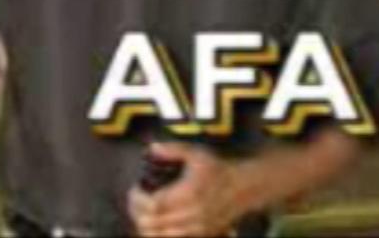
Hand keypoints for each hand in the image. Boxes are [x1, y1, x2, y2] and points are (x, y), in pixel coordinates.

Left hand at [127, 142, 242, 236]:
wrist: (244, 188)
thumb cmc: (218, 169)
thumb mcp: (197, 153)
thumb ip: (173, 150)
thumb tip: (151, 148)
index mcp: (188, 194)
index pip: (153, 205)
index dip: (137, 199)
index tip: (135, 188)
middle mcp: (191, 215)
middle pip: (153, 223)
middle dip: (137, 212)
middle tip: (134, 199)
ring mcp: (196, 228)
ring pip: (160, 235)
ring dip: (146, 224)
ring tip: (142, 210)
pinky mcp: (200, 234)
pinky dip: (158, 233)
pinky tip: (155, 222)